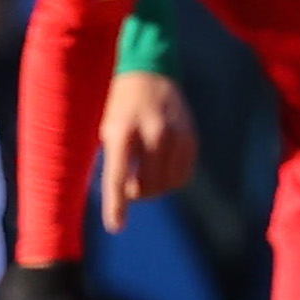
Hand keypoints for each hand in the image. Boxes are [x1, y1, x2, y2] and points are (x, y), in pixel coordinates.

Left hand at [98, 69, 198, 232]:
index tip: (115, 226)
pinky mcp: (191, 139)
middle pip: (146, 186)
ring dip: (154, 187)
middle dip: (136, 193)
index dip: (116, 205)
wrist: (150, 73)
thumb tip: (125, 196)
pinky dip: (171, 179)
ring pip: (166, 184)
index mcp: (123, 131)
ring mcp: (176, 136)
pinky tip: (162, 166)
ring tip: (144, 173)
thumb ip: (115, 160)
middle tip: (130, 185)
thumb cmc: (121, 105)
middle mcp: (153, 134)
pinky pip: (182, 176)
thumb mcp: (108, 128)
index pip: (118, 177)